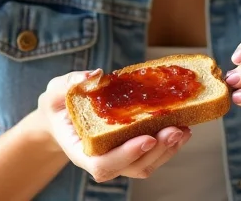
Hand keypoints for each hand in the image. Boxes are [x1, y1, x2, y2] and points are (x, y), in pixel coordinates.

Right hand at [35, 70, 191, 182]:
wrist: (62, 116)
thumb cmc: (58, 104)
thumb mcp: (56, 90)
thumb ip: (71, 83)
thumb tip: (97, 74)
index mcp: (81, 150)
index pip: (103, 164)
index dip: (126, 154)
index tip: (147, 138)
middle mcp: (101, 159)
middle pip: (132, 167)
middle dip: (156, 151)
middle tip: (175, 130)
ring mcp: (117, 157)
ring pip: (145, 165)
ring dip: (167, 150)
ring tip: (184, 130)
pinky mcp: (130, 148)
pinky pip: (151, 154)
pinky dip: (168, 144)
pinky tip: (182, 126)